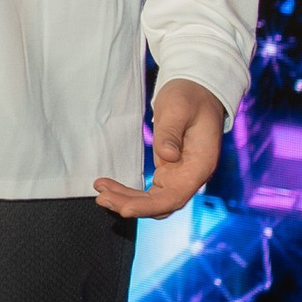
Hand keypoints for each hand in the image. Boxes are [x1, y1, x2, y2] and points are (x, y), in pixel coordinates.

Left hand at [94, 79, 224, 220]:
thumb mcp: (178, 109)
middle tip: (102, 198)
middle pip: (161, 204)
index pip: (174, 196)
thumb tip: (166, 157)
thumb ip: (171, 133)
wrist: (196, 92)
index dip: (149, 207)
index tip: (125, 209)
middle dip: (131, 205)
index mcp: (200, 165)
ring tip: (101, 193)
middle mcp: (191, 177)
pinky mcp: (168, 173)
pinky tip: (110, 187)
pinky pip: (148, 192)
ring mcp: (179, 176)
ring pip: (153, 201)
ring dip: (126, 200)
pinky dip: (129, 192)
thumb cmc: (189, 97)